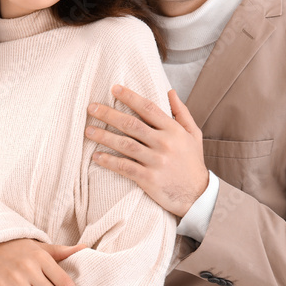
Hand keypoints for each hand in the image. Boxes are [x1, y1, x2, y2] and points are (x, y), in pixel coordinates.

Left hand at [85, 86, 207, 217]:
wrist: (197, 196)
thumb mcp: (193, 135)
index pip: (149, 108)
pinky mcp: (149, 179)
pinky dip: (109, 161)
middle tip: (91, 107)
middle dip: (109, 114)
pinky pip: (125, 167)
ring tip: (88, 130)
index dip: (130, 97)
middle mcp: (164, 143)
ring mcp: (156, 161)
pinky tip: (96, 156)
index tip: (114, 89)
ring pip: (125, 145)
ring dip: (104, 136)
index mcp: (174, 130)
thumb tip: (170, 91)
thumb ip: (181, 112)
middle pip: (132, 124)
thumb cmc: (193, 163)